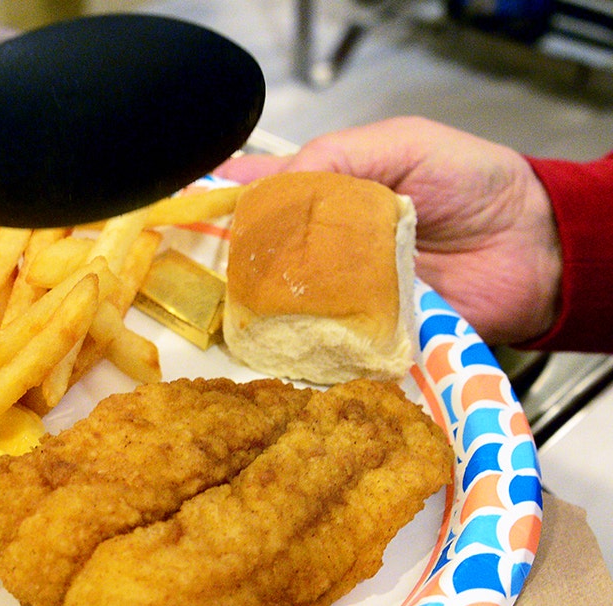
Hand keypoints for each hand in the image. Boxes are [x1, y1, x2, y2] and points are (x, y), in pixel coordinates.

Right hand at [216, 116, 560, 344]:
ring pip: (285, 300)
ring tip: (231, 305)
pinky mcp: (366, 331)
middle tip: (206, 267)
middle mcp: (328, 244)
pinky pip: (324, 338)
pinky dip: (302, 340)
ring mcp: (344, 290)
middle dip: (235, 261)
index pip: (265, 196)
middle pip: (264, 255)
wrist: (535, 248)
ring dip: (261, 304)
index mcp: (331, 192)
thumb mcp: (402, 144)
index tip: (191, 212)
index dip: (228, 204)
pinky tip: (272, 341)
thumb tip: (267, 184)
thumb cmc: (473, 183)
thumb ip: (335, 157)